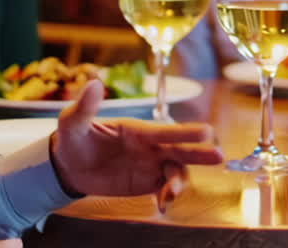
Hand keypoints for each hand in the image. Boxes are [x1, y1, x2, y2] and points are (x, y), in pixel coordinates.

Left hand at [50, 81, 223, 210]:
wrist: (69, 167)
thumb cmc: (73, 138)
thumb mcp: (72, 122)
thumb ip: (85, 107)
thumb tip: (94, 83)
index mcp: (138, 130)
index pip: (164, 131)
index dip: (185, 132)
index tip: (206, 132)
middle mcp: (151, 146)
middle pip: (180, 149)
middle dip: (200, 153)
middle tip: (218, 156)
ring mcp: (151, 165)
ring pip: (177, 171)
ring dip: (181, 182)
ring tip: (172, 194)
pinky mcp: (147, 182)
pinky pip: (165, 188)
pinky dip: (169, 196)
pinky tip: (163, 205)